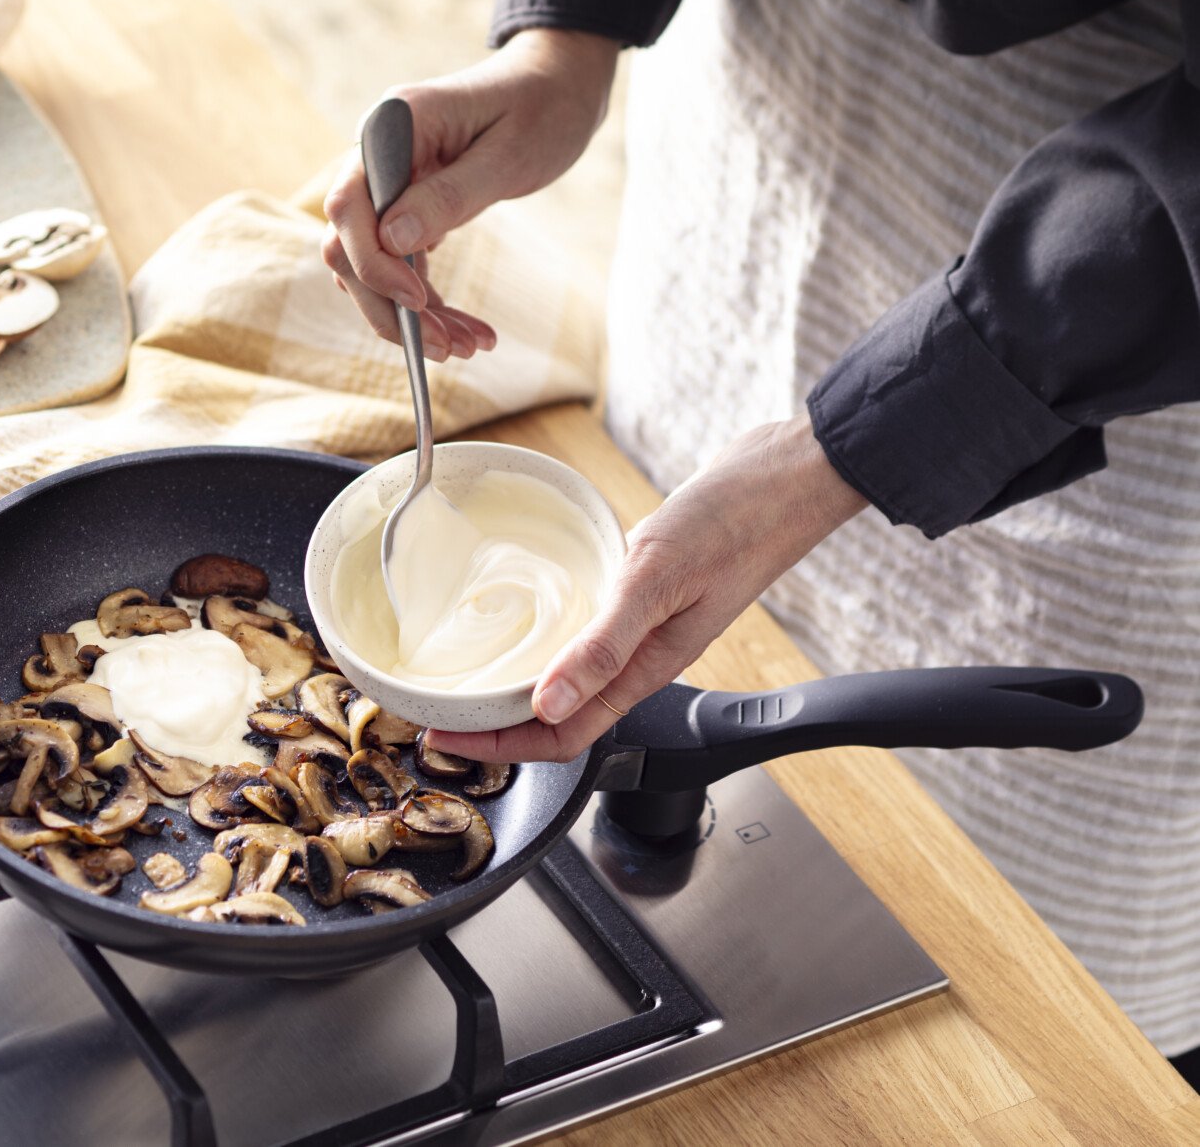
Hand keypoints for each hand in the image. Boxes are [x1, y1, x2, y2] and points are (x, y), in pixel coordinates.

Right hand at [321, 27, 618, 360]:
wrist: (559, 84)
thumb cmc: (542, 106)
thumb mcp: (507, 155)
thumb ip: (448, 197)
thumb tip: (392, 241)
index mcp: (393, 127)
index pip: (349, 205)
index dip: (373, 262)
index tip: (418, 301)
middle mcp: (377, 156)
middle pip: (350, 247)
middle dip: (390, 306)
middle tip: (447, 348)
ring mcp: (388, 184)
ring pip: (371, 266)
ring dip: (409, 316)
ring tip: (466, 347)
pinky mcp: (406, 208)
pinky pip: (400, 265)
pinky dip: (426, 304)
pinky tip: (465, 330)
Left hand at [427, 415, 870, 762]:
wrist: (787, 474)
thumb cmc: (734, 521)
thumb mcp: (658, 579)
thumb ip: (606, 645)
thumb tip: (547, 704)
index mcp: (647, 667)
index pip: (564, 735)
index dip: (500, 745)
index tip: (442, 738)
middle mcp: (640, 655)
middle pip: (558, 715)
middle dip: (495, 725)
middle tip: (433, 712)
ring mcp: (642, 624)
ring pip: (569, 677)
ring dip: (514, 687)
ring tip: (461, 678)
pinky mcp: (641, 590)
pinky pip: (584, 633)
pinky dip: (543, 639)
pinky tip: (517, 618)